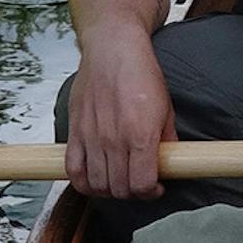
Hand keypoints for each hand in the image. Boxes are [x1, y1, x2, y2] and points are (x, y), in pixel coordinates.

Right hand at [66, 27, 176, 198]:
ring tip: (118, 180)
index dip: (152, 193)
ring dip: (109, 190)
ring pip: (96, 185)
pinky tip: (95, 177)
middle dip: (132, 193)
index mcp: (141, 134)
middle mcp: (114, 139)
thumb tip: (170, 164)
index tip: (156, 187)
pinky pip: (73, 170)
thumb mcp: (166, 108)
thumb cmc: (140, 73)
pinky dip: (83, 182)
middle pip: (119, 190)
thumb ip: (167, 140)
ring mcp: (92, 137)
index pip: (142, 185)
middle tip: (138, 182)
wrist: (112, 49)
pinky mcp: (75, 131)